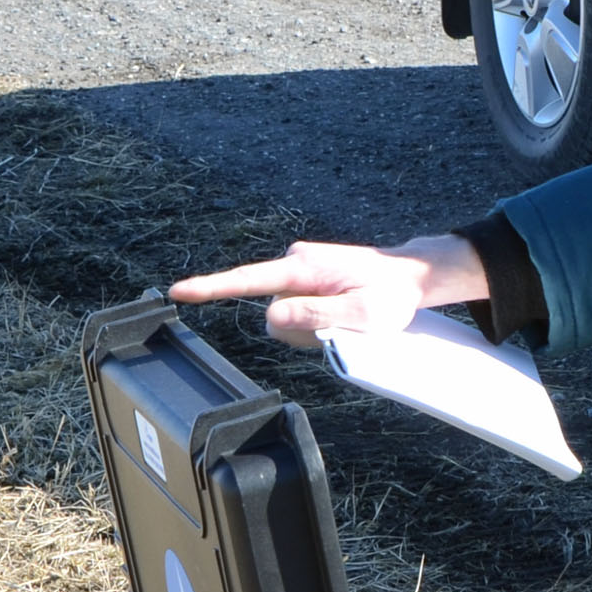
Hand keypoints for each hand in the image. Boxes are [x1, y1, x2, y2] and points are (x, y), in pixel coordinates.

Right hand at [168, 236, 489, 348]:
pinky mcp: (308, 276)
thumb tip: (271, 316)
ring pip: (285, 314)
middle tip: (343, 327)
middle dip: (297, 329)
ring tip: (347, 317)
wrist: (412, 276)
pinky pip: (297, 308)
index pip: (247, 280)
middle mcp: (296, 261)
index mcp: (304, 267)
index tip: (178, 291)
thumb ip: (314, 316)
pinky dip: (315, 319)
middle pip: (272, 311)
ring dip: (310, 326)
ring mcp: (301, 268)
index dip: (210, 288)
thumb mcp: (360, 315)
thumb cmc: (391, 296)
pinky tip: (342, 313)